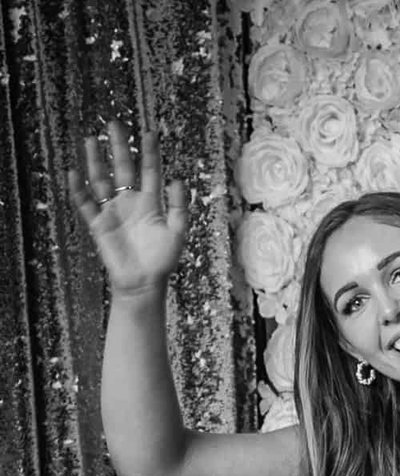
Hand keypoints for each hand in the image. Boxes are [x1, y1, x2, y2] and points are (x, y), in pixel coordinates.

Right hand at [67, 120, 188, 297]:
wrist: (144, 282)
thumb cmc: (163, 259)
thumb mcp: (178, 232)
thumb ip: (180, 207)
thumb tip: (177, 179)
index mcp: (151, 202)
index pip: (150, 171)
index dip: (150, 153)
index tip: (149, 132)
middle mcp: (130, 202)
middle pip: (123, 168)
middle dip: (119, 147)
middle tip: (115, 124)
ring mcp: (112, 211)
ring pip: (101, 180)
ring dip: (95, 161)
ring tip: (90, 139)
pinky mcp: (98, 224)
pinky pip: (86, 203)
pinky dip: (79, 189)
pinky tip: (74, 173)